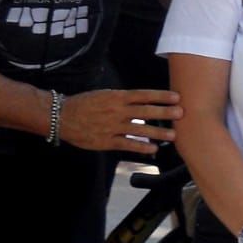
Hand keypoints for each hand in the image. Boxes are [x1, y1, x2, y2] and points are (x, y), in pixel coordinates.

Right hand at [58, 88, 181, 153]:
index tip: (176, 97)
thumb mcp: (104, 94)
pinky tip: (153, 149)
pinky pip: (127, 145)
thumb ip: (123, 98)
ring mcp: (112, 127)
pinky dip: (141, 147)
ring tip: (172, 135)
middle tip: (181, 113)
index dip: (161, 96)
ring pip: (139, 130)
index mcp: (117, 97)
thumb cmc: (84, 103)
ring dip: (157, 133)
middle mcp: (117, 111)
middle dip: (164, 112)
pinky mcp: (106, 141)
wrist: (62, 116)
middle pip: (145, 111)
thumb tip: (142, 100)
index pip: (144, 95)